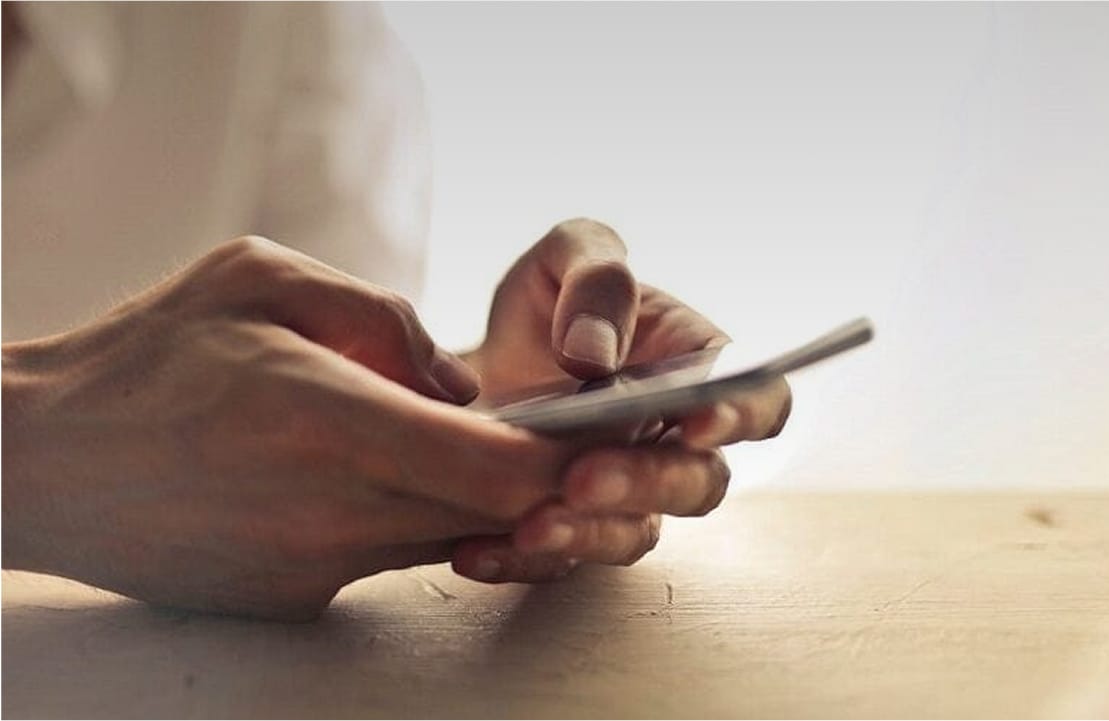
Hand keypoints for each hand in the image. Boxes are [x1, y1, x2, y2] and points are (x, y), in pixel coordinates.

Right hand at [1, 237, 581, 619]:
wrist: (40, 461)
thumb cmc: (145, 355)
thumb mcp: (258, 277)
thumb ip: (383, 317)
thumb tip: (459, 380)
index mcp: (330, 421)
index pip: (501, 469)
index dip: (568, 457)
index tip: (599, 433)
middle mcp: (334, 512)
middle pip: (494, 515)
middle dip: (541, 479)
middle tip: (560, 434)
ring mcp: (315, 568)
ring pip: (449, 539)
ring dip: (476, 496)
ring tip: (458, 439)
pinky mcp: (295, 598)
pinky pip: (389, 555)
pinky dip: (410, 517)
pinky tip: (372, 474)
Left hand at [453, 219, 791, 581]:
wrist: (470, 363)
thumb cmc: (547, 304)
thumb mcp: (567, 257)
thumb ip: (596, 279)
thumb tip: (592, 356)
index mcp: (696, 368)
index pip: (757, 399)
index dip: (742, 415)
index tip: (696, 422)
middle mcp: (672, 442)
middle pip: (698, 483)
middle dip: (646, 483)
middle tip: (583, 475)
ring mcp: (625, 495)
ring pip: (635, 535)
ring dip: (589, 535)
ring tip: (529, 525)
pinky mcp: (569, 531)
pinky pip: (558, 563)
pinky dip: (517, 562)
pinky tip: (473, 550)